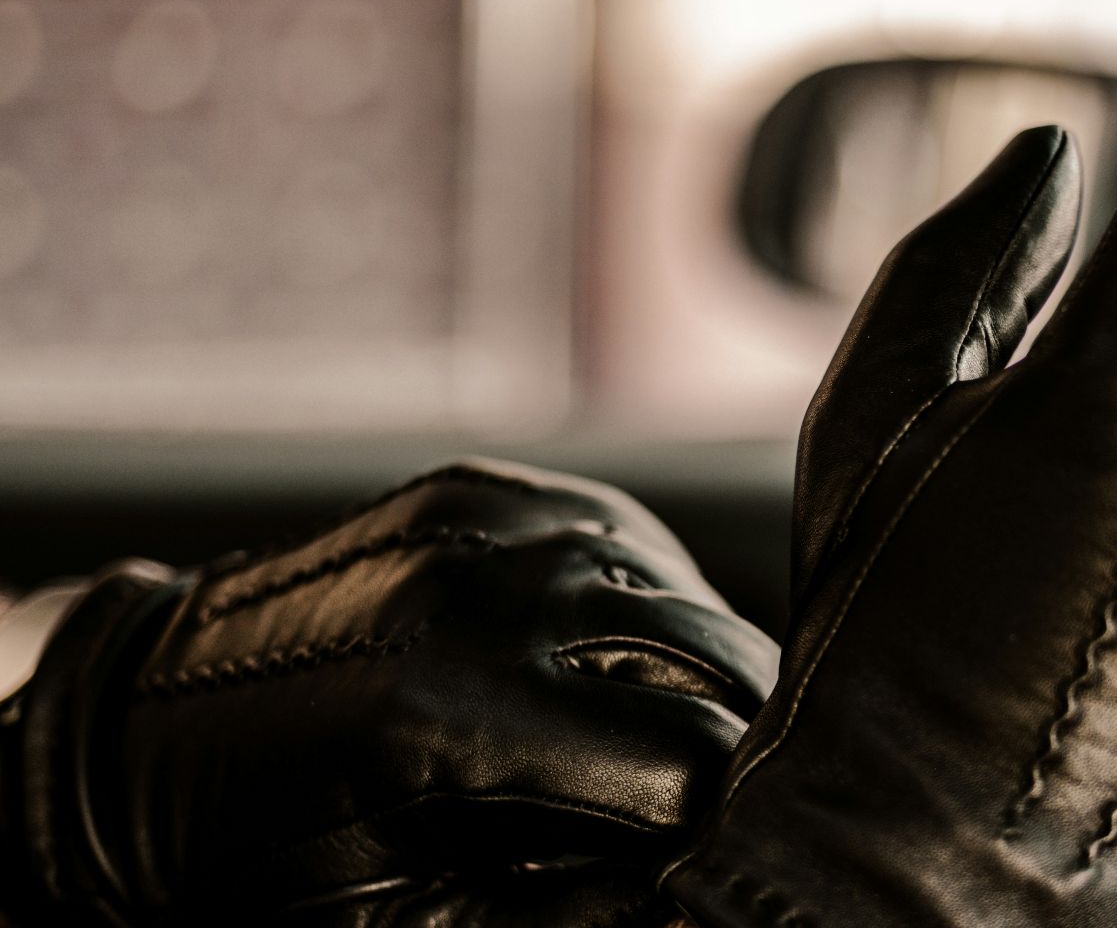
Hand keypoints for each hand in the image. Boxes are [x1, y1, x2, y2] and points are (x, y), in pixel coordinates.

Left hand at [0, 459, 777, 925]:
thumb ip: (563, 914)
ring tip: (642, 737)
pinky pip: (615, 538)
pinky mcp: (476, 488)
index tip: (698, 852)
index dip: (714, 820)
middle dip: (727, 740)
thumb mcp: (407, 922)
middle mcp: (482, 591)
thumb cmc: (257, 861)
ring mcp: (482, 522)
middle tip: (697, 804)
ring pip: (678, 592)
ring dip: (692, 669)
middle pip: (709, 661)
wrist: (134, 743)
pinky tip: (596, 657)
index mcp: (457, 714)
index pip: (686, 759)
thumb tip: (691, 899)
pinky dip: (632, 604)